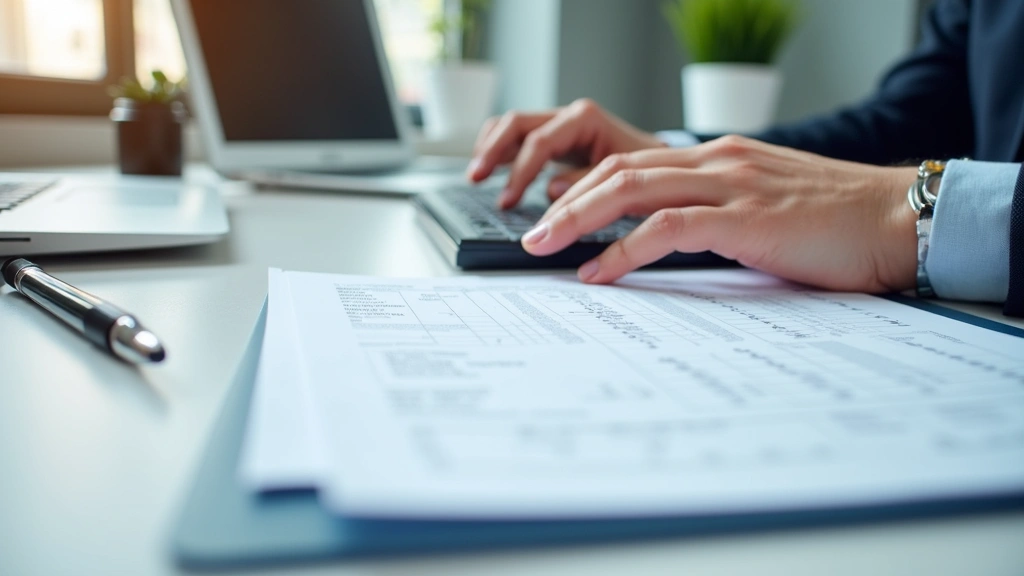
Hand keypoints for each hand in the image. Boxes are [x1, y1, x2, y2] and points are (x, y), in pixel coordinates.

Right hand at [466, 99, 665, 207]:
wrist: (663, 165)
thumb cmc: (648, 172)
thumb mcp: (624, 179)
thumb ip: (587, 182)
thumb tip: (551, 190)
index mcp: (585, 119)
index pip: (540, 141)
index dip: (520, 172)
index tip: (508, 200)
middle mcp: (568, 116)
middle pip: (516, 123)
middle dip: (492, 151)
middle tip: (476, 178)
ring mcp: (559, 125)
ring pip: (511, 125)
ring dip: (490, 148)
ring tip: (477, 176)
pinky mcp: (554, 138)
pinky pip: (518, 137)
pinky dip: (501, 151)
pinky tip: (490, 172)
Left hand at [520, 135, 919, 292]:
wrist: (896, 219)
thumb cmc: (835, 222)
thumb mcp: (764, 208)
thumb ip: (718, 216)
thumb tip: (671, 246)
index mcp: (719, 159)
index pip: (634, 164)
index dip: (587, 188)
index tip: (556, 215)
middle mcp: (716, 162)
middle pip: (619, 170)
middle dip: (566, 200)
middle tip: (531, 231)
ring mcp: (729, 185)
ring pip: (631, 189)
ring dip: (578, 218)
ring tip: (542, 246)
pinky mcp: (743, 217)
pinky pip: (666, 228)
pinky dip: (623, 249)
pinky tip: (598, 270)